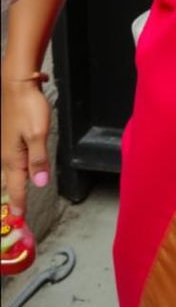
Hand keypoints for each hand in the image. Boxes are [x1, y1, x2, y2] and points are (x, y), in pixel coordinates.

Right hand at [1, 81, 50, 214]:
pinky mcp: (8, 138)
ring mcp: (5, 146)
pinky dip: (12, 174)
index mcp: (13, 158)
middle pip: (10, 183)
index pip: (17, 188)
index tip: (20, 222)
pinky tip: (15, 173)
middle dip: (13, 199)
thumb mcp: (38, 133)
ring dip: (12, 187)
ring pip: (8, 173)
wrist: (17, 84)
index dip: (20, 205)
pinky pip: (9, 162)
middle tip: (16, 216)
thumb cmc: (28, 108)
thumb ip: (39, 159)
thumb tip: (38, 183)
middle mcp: (6, 155)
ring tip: (15, 200)